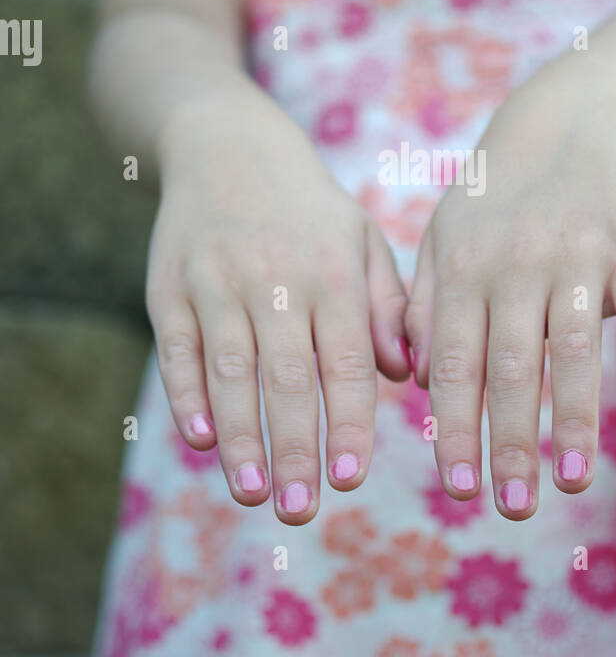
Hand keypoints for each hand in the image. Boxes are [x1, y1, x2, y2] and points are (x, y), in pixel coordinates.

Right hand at [146, 84, 410, 523]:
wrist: (226, 146)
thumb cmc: (309, 211)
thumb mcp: (361, 241)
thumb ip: (385, 307)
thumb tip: (406, 378)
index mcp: (333, 272)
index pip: (345, 359)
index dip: (346, 421)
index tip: (351, 479)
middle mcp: (275, 278)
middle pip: (285, 375)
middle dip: (294, 447)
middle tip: (301, 510)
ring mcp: (217, 281)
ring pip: (230, 369)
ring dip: (241, 437)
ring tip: (254, 493)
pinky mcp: (169, 286)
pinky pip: (178, 347)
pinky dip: (186, 394)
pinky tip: (199, 439)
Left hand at [405, 66, 615, 518]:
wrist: (569, 118)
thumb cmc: (495, 198)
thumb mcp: (442, 237)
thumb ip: (423, 305)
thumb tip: (412, 382)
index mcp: (461, 270)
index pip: (452, 362)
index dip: (456, 426)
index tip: (458, 489)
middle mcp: (513, 266)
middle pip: (509, 367)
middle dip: (509, 442)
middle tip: (510, 507)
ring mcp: (575, 256)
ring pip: (571, 347)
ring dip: (573, 419)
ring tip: (572, 481)